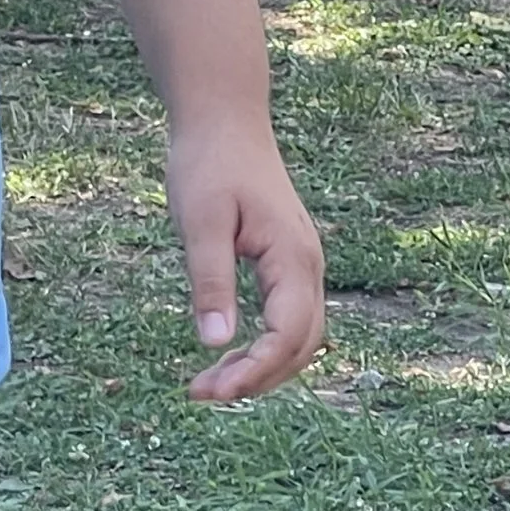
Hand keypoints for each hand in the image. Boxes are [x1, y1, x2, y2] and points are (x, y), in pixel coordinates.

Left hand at [165, 117, 324, 402]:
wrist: (225, 118)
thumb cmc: (209, 162)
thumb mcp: (201, 221)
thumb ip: (210, 280)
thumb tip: (215, 343)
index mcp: (292, 256)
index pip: (288, 334)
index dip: (254, 370)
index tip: (211, 391)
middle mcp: (308, 265)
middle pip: (301, 345)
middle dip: (257, 378)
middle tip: (202, 393)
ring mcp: (303, 263)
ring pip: (300, 336)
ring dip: (262, 367)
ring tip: (211, 383)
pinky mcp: (288, 261)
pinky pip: (289, 318)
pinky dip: (266, 345)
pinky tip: (230, 354)